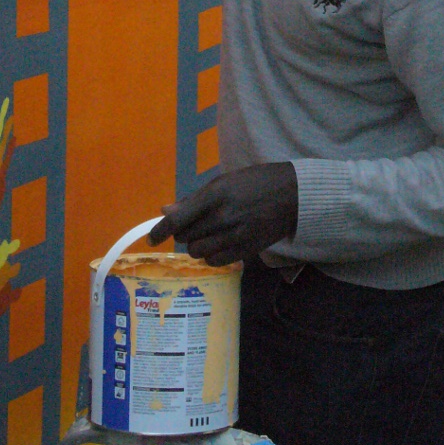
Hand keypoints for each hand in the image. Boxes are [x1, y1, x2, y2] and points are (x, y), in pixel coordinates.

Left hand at [148, 163, 297, 266]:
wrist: (292, 195)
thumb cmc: (255, 183)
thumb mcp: (223, 182)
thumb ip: (194, 199)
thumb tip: (165, 211)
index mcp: (215, 195)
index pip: (178, 219)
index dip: (160, 231)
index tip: (151, 239)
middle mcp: (223, 217)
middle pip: (186, 237)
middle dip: (184, 232)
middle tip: (194, 225)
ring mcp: (235, 236)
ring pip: (198, 251)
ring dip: (197, 244)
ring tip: (208, 234)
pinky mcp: (246, 251)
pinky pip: (215, 261)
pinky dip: (211, 255)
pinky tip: (218, 245)